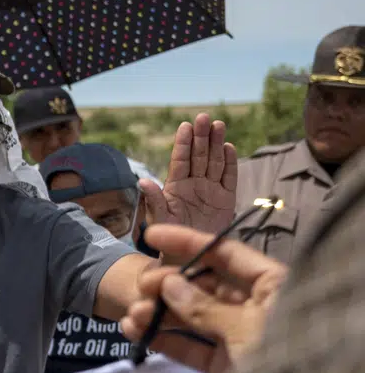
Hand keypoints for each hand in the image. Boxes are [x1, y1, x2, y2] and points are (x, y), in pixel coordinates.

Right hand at [119, 224, 286, 372]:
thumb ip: (204, 307)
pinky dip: (165, 339)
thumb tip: (168, 284)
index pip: (227, 254)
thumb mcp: (246, 329)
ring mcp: (239, 337)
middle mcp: (256, 307)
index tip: (149, 236)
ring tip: (132, 318)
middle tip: (140, 288)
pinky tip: (136, 333)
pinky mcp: (226, 366)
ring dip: (160, 313)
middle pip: (204, 285)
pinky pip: (191, 346)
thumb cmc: (284, 358)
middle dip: (169, 284)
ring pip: (193, 317)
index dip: (188, 242)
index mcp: (273, 286)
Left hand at [141, 114, 235, 234]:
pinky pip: (229, 177)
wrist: (189, 255)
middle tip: (204, 117)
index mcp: (176, 186)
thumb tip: (142, 181)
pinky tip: (229, 147)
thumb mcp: (159, 218)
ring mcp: (211, 189)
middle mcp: (194, 183)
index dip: (183, 143)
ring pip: (214, 162)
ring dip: (217, 144)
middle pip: (199, 155)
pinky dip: (230, 163)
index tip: (185, 125)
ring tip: (218, 125)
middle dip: (202, 136)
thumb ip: (153, 199)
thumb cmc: (169, 236)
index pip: (180, 160)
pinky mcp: (226, 198)